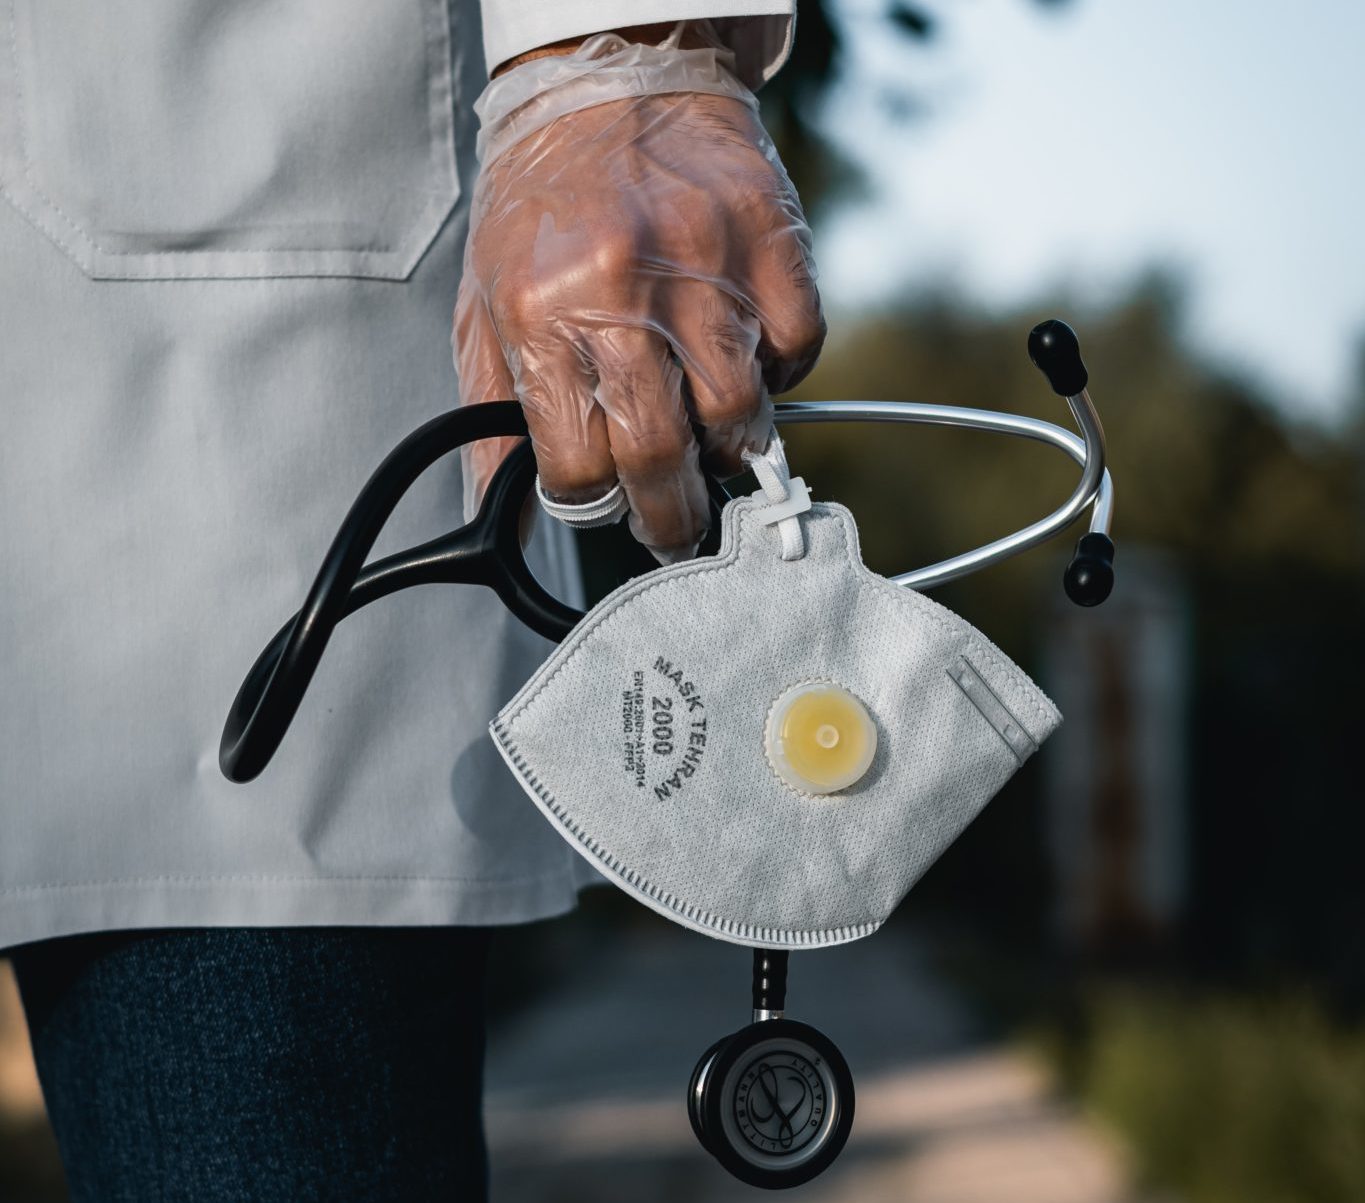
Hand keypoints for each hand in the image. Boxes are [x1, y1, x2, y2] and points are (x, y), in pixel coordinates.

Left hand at [454, 57, 823, 561]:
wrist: (605, 84)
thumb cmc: (541, 210)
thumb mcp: (484, 308)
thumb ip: (491, 419)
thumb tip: (501, 517)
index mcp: (540, 315)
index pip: (579, 466)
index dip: (596, 504)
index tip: (610, 507)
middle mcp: (623, 292)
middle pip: (662, 455)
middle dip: (672, 517)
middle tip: (676, 528)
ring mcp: (706, 265)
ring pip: (739, 413)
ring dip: (728, 447)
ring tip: (711, 440)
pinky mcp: (770, 240)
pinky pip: (796, 349)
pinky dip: (778, 375)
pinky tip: (746, 361)